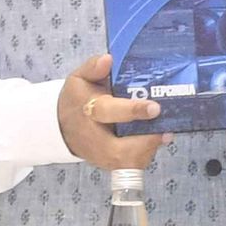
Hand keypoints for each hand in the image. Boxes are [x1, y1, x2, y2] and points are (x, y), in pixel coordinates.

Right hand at [58, 55, 165, 170]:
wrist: (62, 124)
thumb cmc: (79, 98)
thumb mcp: (80, 78)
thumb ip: (94, 68)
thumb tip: (108, 59)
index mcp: (88, 110)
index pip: (108, 111)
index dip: (133, 110)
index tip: (155, 107)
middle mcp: (93, 137)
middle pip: (119, 150)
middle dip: (145, 143)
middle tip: (164, 132)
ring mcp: (101, 155)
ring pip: (128, 162)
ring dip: (148, 149)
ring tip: (161, 134)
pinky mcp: (109, 164)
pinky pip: (131, 166)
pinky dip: (145, 154)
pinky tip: (153, 140)